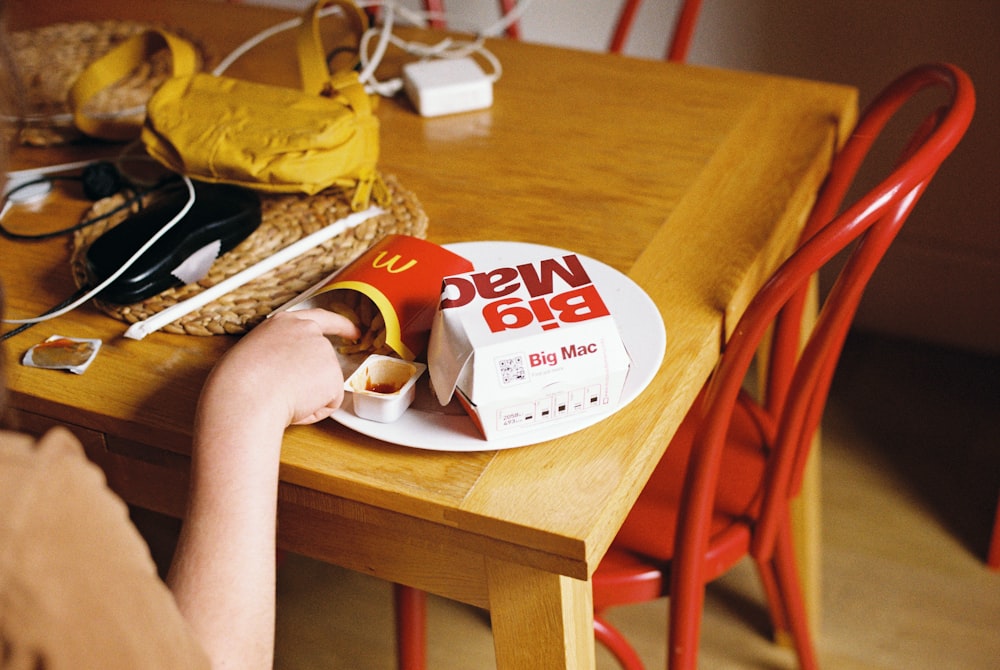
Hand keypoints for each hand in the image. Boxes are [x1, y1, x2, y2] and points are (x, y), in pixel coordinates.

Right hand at [200, 308, 360, 427]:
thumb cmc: (236, 381)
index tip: (353, 331)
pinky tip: (294, 405)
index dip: (340, 325)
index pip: (320, 319)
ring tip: (280, 395)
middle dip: (313, 379)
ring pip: (323, 385)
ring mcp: (323, 352)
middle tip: (285, 392)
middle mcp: (308, 331)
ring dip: (308, 397)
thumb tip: (281, 371)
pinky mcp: (333, 375)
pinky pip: (329, 403)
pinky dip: (314, 411)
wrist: (245, 396)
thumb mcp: (252, 353)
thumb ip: (275, 353)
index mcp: (284, 323)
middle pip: (322, 361)